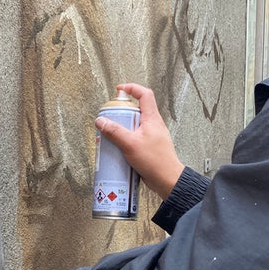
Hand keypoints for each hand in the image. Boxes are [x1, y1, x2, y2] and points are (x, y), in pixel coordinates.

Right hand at [95, 83, 183, 199]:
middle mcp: (153, 125)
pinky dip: (125, 140)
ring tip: (111, 135)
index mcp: (152, 119)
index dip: (132, 88)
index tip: (119, 90)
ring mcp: (151, 136)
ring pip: (134, 126)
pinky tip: (118, 149)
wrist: (167, 180)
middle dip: (122, 112)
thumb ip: (114, 132)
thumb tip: (101, 121)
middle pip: (136, 110)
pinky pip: (135, 139)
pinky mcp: (148, 148)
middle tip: (111, 117)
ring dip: (122, 128)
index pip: (144, 94)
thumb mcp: (130, 144)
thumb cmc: (155, 161)